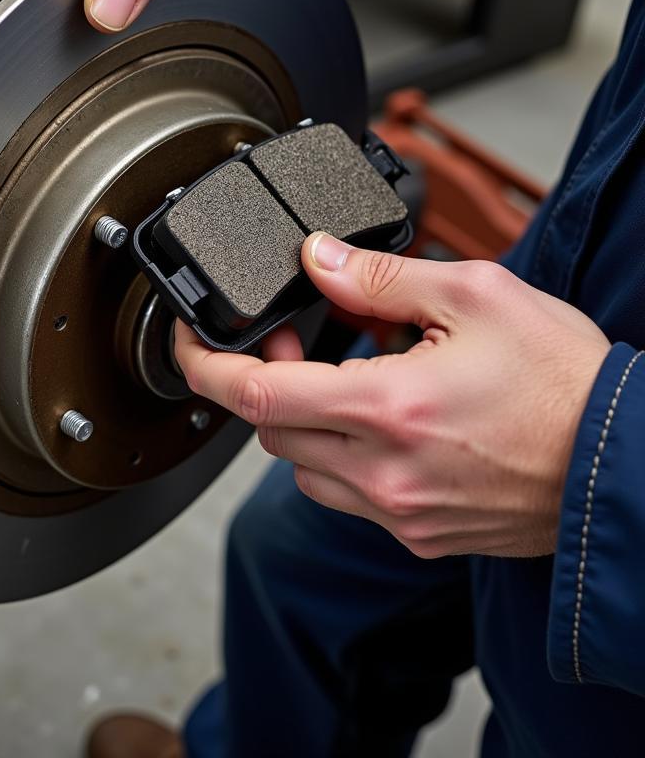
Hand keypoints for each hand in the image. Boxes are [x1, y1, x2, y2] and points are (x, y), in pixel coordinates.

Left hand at [175, 232, 610, 558]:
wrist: (628, 463)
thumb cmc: (566, 381)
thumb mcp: (475, 297)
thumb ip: (379, 279)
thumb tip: (317, 258)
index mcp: (388, 410)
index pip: (254, 395)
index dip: (203, 365)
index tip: (191, 341)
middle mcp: (384, 474)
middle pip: (268, 431)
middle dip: (262, 382)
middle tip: (295, 342)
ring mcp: (400, 512)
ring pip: (301, 468)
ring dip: (299, 420)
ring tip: (342, 377)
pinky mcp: (419, 533)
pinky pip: (345, 496)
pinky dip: (338, 454)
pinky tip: (377, 420)